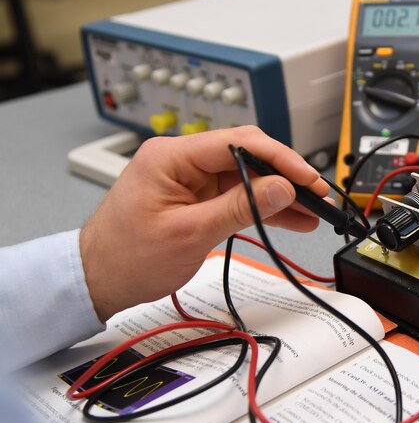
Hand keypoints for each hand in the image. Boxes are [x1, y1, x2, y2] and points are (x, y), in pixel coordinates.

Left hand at [80, 126, 327, 321]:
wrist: (98, 280)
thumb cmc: (127, 257)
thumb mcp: (189, 233)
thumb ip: (239, 206)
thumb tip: (281, 187)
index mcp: (172, 156)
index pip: (239, 142)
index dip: (280, 158)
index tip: (307, 178)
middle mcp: (182, 160)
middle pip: (248, 155)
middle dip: (285, 176)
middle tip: (316, 196)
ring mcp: (191, 178)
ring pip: (248, 177)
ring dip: (279, 194)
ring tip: (313, 212)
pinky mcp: (197, 196)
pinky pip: (238, 195)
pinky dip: (263, 206)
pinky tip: (291, 218)